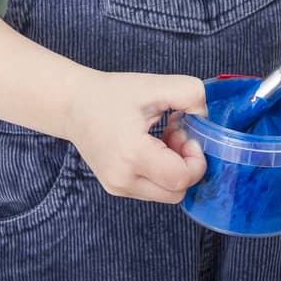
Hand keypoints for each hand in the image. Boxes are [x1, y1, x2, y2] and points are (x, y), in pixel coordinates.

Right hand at [65, 71, 207, 202]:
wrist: (73, 105)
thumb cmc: (111, 95)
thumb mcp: (154, 86)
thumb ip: (191, 94)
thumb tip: (207, 117)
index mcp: (132, 155)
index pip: (181, 178)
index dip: (195, 159)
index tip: (187, 134)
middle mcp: (123, 179)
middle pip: (177, 192)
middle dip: (186, 165)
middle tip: (175, 135)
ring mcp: (118, 187)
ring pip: (167, 194)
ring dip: (174, 169)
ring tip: (162, 139)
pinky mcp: (117, 188)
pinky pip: (153, 190)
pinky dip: (161, 172)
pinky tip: (153, 148)